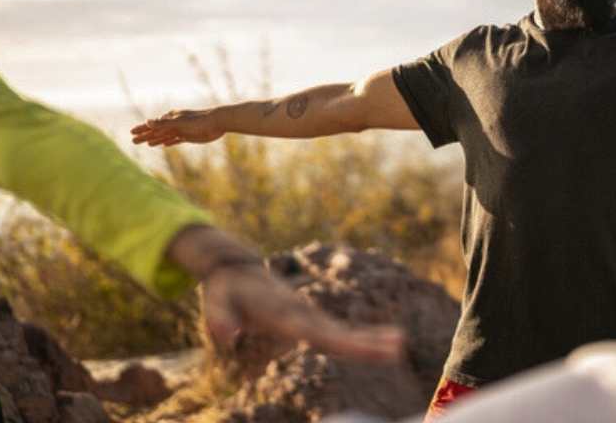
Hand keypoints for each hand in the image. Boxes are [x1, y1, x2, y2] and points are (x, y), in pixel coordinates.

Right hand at [131, 109, 225, 146]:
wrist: (218, 122)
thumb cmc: (199, 121)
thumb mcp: (179, 123)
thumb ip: (163, 124)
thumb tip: (147, 122)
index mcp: (170, 118)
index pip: (152, 124)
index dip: (141, 129)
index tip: (131, 132)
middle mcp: (174, 123)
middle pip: (156, 131)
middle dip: (144, 135)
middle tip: (132, 141)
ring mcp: (181, 130)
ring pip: (164, 136)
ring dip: (154, 139)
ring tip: (145, 143)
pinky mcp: (188, 136)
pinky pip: (174, 140)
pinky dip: (167, 142)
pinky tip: (163, 145)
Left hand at [167, 225, 403, 363]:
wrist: (236, 268)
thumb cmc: (225, 287)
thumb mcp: (215, 299)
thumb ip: (219, 317)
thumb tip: (225, 337)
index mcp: (284, 313)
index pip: (318, 333)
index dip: (345, 342)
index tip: (366, 347)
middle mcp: (302, 313)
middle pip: (338, 333)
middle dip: (367, 342)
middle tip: (399, 347)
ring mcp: (308, 316)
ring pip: (341, 332)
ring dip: (369, 340)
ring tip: (399, 345)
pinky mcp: (308, 320)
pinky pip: (336, 333)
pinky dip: (358, 340)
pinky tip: (379, 345)